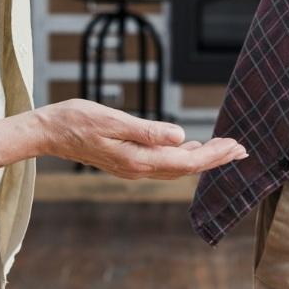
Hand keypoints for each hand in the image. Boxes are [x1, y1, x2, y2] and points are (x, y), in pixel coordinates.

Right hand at [31, 99, 246, 178]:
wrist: (48, 132)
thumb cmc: (77, 120)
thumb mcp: (113, 120)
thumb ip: (147, 131)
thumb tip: (181, 137)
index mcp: (139, 159)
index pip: (187, 160)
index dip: (214, 155)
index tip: (236, 146)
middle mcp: (138, 169)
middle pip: (186, 167)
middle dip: (215, 158)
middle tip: (240, 149)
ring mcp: (132, 168)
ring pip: (176, 167)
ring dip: (201, 158)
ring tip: (223, 149)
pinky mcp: (126, 162)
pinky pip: (163, 164)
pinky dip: (182, 157)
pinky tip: (190, 147)